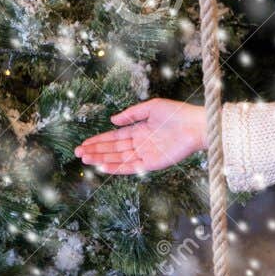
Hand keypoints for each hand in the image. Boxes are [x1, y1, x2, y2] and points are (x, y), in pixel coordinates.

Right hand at [74, 99, 206, 175]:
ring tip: (85, 159)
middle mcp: (141, 144)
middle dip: (95, 151)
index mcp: (140, 130)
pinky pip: (131, 167)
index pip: (114, 137)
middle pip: (113, 149)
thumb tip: (112, 120)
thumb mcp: (151, 107)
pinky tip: (102, 167)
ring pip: (119, 158)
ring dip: (102, 159)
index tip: (83, 144)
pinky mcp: (153, 164)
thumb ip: (131, 114)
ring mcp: (146, 154)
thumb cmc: (177, 114)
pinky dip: (117, 168)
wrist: (196, 125)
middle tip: (78, 153)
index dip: (99, 141)